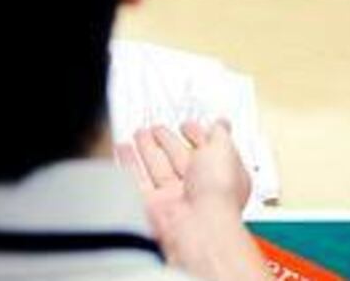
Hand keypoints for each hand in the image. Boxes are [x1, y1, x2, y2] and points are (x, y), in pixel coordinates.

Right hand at [117, 121, 259, 279]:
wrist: (199, 226)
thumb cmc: (218, 193)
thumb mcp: (225, 150)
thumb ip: (220, 135)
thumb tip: (221, 124)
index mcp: (220, 175)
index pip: (207, 151)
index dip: (196, 135)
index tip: (186, 125)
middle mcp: (197, 188)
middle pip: (179, 159)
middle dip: (167, 141)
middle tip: (157, 128)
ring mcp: (173, 198)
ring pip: (157, 168)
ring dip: (147, 149)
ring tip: (139, 133)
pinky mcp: (152, 206)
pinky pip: (137, 181)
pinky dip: (129, 165)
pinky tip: (124, 150)